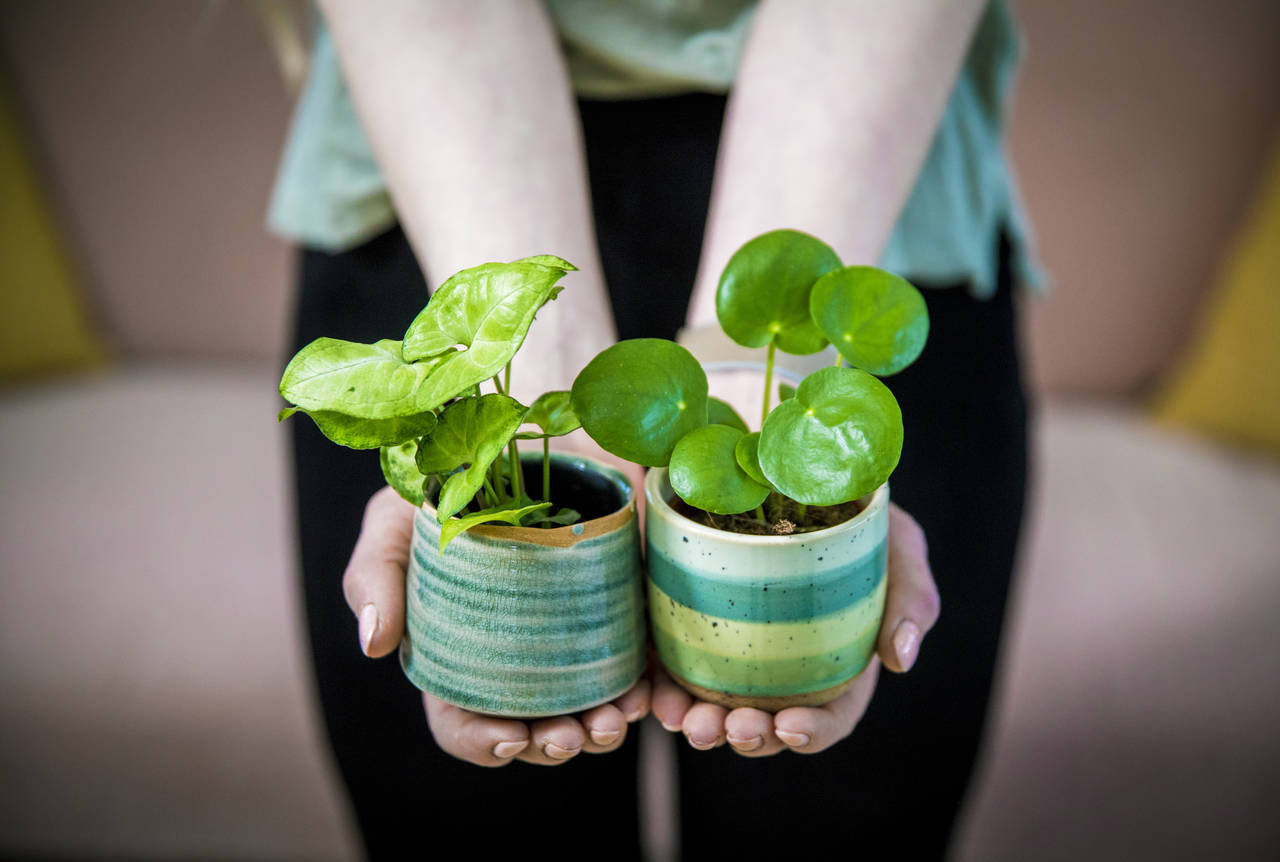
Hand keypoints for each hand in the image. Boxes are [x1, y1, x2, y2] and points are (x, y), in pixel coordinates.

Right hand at [343, 486, 650, 765]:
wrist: (525, 424)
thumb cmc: (448, 484)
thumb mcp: (398, 519)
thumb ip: (375, 575)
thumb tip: (374, 646)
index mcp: (460, 653)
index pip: (464, 719)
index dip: (481, 742)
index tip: (507, 738)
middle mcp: (520, 657)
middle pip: (534, 728)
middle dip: (552, 745)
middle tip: (569, 734)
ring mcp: (574, 639)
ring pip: (591, 711)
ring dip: (602, 732)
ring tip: (612, 721)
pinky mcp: (623, 612)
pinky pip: (641, 667)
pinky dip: (648, 693)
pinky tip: (647, 693)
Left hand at [651, 502, 937, 755]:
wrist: (787, 462)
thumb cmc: (855, 510)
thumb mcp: (897, 543)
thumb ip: (911, 597)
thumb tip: (901, 660)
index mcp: (838, 663)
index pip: (829, 716)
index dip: (810, 732)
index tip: (788, 724)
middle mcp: (785, 667)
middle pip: (767, 723)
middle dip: (747, 735)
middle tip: (728, 727)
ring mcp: (736, 650)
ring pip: (716, 707)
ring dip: (701, 725)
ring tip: (686, 721)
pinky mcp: (691, 625)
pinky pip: (673, 669)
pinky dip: (665, 691)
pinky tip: (656, 696)